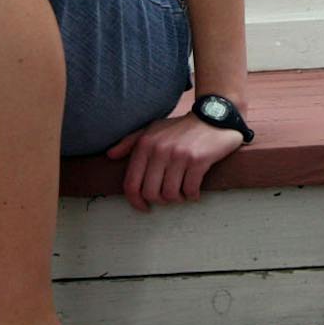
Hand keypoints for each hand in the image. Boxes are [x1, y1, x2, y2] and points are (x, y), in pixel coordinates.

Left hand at [106, 112, 245, 211]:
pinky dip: (192, 195)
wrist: (213, 117)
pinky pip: (190, 190)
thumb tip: (110, 156)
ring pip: (170, 194)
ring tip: (182, 193)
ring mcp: (179, 155)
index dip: (135, 201)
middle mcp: (159, 150)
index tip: (144, 207)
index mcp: (145, 144)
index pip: (131, 183)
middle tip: (168, 197)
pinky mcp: (198, 160)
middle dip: (160, 201)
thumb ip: (130, 142)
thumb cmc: (180, 128)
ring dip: (177, 199)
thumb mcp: (153, 129)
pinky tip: (194, 191)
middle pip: (150, 193)